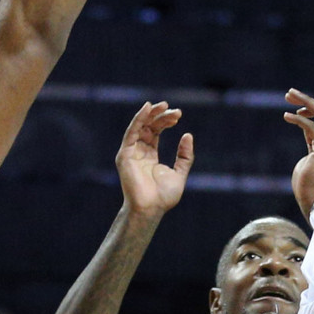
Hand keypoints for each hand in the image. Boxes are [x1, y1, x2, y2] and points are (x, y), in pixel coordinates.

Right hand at [116, 101, 192, 217]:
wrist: (151, 208)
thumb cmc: (163, 196)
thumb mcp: (180, 173)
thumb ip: (184, 155)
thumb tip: (188, 135)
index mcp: (150, 156)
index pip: (156, 132)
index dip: (166, 121)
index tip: (178, 115)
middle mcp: (139, 152)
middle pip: (148, 127)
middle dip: (161, 116)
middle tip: (175, 110)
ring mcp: (131, 152)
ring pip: (140, 126)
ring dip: (150, 114)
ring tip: (163, 105)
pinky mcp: (125, 154)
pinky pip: (131, 132)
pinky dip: (138, 118)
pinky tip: (147, 108)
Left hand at [284, 88, 313, 216]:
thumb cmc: (311, 192)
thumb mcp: (309, 164)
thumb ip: (311, 148)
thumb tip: (308, 137)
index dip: (312, 111)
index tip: (296, 110)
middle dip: (309, 100)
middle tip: (290, 93)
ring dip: (306, 101)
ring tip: (289, 94)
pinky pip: (313, 128)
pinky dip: (299, 120)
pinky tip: (287, 116)